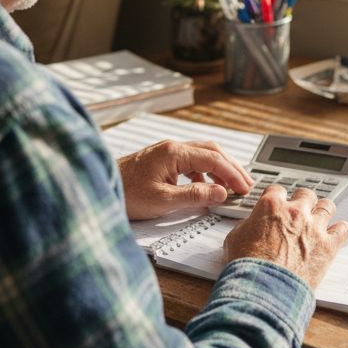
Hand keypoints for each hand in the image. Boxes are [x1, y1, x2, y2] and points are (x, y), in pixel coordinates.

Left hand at [116, 140, 254, 220]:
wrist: (100, 187)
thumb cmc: (125, 193)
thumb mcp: (163, 200)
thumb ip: (195, 196)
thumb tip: (221, 193)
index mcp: (174, 152)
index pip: (213, 158)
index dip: (232, 174)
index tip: (245, 188)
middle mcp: (172, 147)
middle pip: (212, 151)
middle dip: (232, 168)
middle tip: (246, 185)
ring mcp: (167, 152)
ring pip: (203, 154)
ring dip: (220, 170)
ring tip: (232, 187)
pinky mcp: (162, 160)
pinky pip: (191, 162)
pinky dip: (205, 174)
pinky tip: (207, 188)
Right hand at [223, 186, 347, 289]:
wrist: (264, 289)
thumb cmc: (247, 267)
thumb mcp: (234, 239)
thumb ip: (247, 226)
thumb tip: (252, 226)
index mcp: (271, 206)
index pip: (278, 190)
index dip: (277, 198)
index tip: (279, 204)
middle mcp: (295, 212)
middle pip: (306, 194)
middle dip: (303, 202)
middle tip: (299, 213)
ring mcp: (314, 227)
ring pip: (328, 206)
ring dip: (322, 212)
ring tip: (318, 222)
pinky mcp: (329, 245)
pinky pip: (344, 229)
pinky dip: (340, 231)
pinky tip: (334, 236)